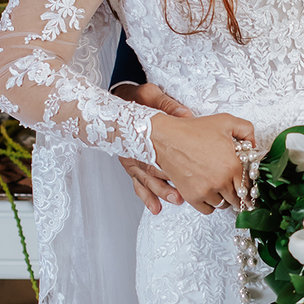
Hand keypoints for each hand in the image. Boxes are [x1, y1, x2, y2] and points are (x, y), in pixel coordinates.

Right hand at [115, 82, 191, 214]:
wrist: (117, 101)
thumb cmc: (135, 98)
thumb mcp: (150, 95)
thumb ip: (167, 105)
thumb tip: (186, 114)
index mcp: (141, 131)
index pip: (156, 147)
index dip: (169, 161)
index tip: (185, 170)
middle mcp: (135, 148)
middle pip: (150, 169)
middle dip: (165, 184)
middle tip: (179, 194)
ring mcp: (133, 158)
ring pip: (146, 179)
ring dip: (159, 192)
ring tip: (174, 200)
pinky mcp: (132, 164)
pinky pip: (138, 183)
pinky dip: (146, 196)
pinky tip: (155, 208)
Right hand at [150, 110, 255, 214]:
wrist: (167, 138)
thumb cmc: (192, 131)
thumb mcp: (226, 121)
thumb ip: (246, 130)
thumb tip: (254, 145)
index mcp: (232, 166)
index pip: (248, 187)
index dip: (249, 189)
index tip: (250, 192)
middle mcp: (220, 181)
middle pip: (237, 198)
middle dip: (238, 194)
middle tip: (237, 191)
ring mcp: (206, 191)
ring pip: (222, 204)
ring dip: (224, 198)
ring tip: (222, 189)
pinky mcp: (192, 196)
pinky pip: (207, 210)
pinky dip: (210, 204)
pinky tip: (211, 194)